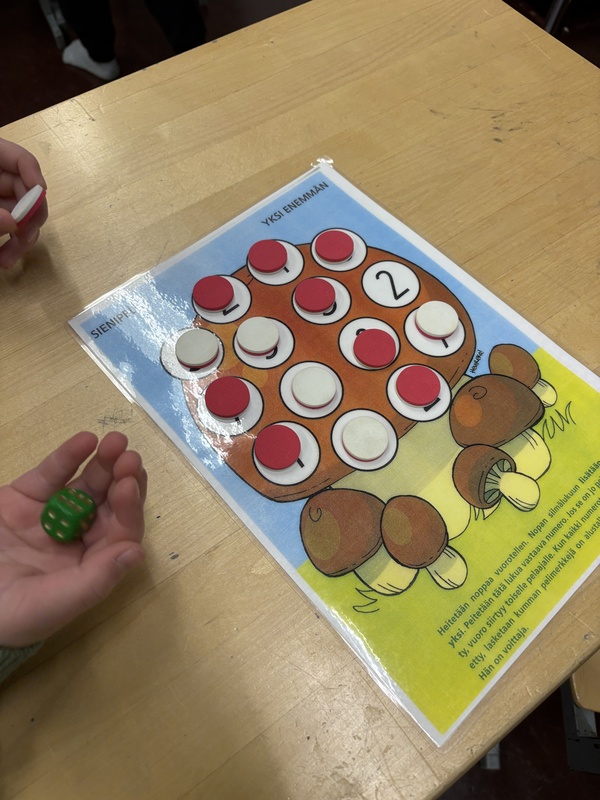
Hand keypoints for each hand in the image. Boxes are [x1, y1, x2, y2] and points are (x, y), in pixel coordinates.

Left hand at [0, 136, 48, 268]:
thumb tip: (14, 223)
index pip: (20, 159)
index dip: (34, 176)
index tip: (39, 198)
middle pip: (25, 192)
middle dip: (29, 219)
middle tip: (25, 241)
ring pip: (19, 216)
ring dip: (21, 239)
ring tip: (9, 260)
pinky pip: (7, 227)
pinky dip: (9, 244)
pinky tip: (4, 258)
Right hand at [0, 432, 146, 647]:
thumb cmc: (11, 614)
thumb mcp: (54, 603)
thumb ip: (97, 579)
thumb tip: (137, 551)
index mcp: (93, 563)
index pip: (121, 532)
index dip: (129, 508)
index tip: (128, 485)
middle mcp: (79, 536)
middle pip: (111, 503)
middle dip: (124, 479)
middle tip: (130, 458)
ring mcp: (54, 513)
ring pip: (87, 484)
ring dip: (104, 463)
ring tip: (116, 442)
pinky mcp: (26, 497)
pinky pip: (53, 473)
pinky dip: (69, 456)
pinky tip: (86, 440)